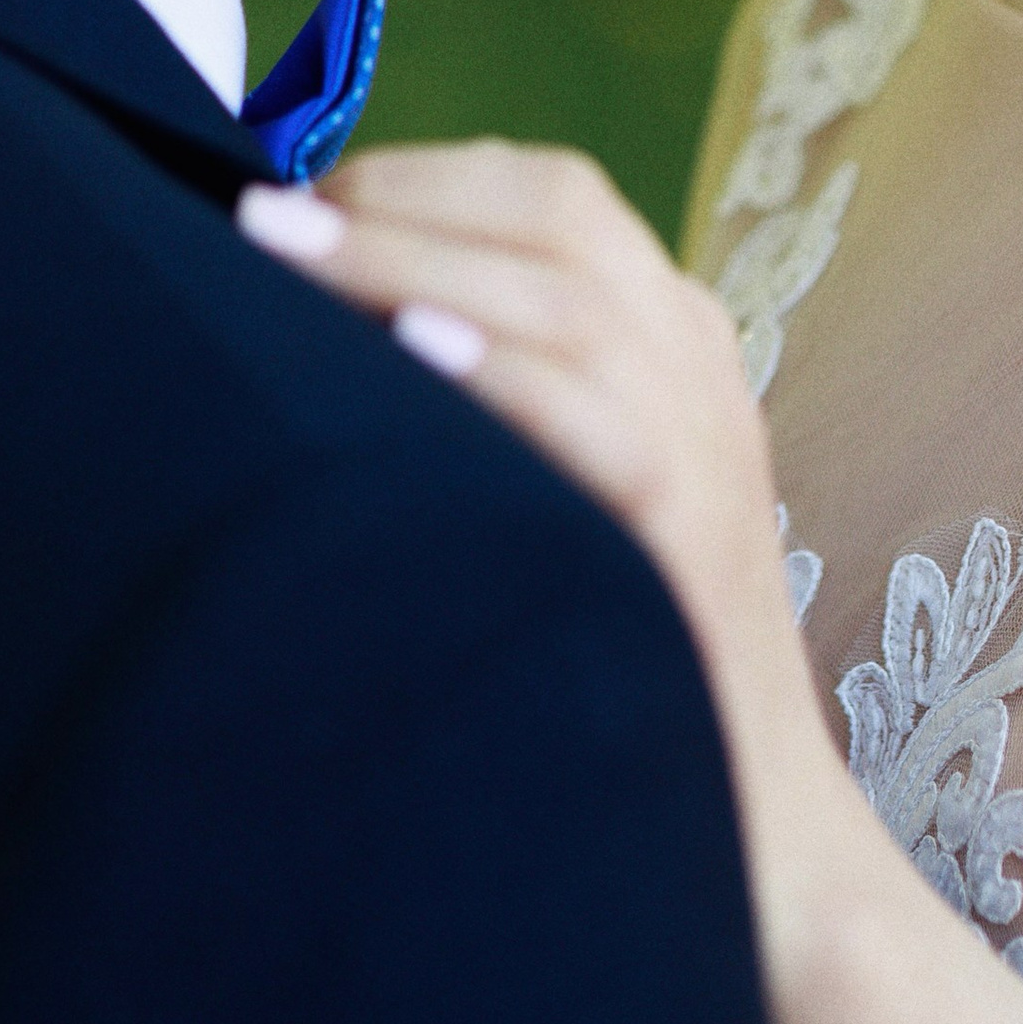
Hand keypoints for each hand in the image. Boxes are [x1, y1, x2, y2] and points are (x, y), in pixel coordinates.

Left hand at [238, 144, 1022, 1023]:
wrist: (763, 847)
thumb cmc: (625, 668)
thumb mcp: (571, 494)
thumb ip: (492, 400)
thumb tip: (318, 330)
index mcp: (676, 340)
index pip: (553, 193)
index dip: (420, 176)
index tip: (296, 195)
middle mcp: (699, 365)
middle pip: (554, 213)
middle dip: (399, 197)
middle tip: (259, 217)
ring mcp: (705, 443)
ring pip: (562, 295)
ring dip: (412, 260)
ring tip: (288, 253)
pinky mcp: (692, 536)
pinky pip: (596, 418)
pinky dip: (502, 373)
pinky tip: (406, 354)